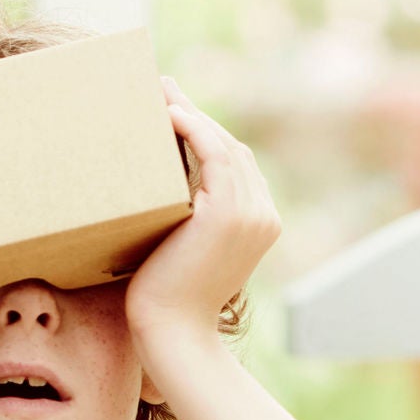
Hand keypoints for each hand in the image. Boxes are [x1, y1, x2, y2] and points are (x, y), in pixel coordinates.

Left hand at [127, 77, 279, 350]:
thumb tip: (156, 192)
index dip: (206, 134)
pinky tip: (169, 114)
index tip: (176, 110)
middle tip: (164, 86)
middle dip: (198, 115)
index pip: (235, 166)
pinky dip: (193, 130)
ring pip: (223, 146)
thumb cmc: (164, 300)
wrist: (172, 333)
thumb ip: (185, 218)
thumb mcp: (180, 249)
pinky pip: (214, 156)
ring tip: (160, 91)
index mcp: (258, 223)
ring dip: (192, 114)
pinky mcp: (229, 213)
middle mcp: (263, 214)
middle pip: (231, 149)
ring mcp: (252, 212)